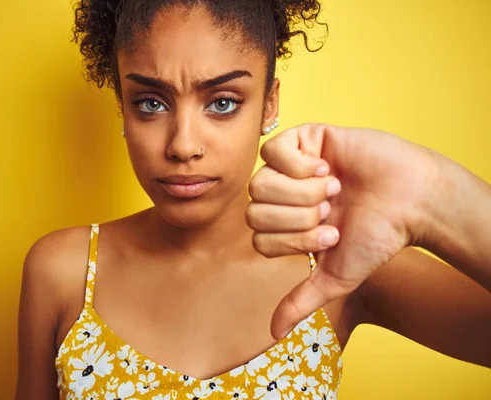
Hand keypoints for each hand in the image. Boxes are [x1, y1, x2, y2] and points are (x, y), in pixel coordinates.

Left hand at [246, 123, 438, 338]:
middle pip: (254, 211)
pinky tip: (326, 169)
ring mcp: (291, 167)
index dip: (294, 241)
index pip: (259, 238)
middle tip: (332, 212)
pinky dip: (299, 165)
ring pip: (261, 183)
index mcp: (287, 226)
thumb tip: (273, 333)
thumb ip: (300, 300)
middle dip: (298, 219)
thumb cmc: (376, 238)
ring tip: (333, 191)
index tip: (332, 235)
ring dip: (302, 193)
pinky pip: (274, 150)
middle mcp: (284, 196)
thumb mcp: (334, 277)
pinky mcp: (304, 139)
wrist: (410, 203)